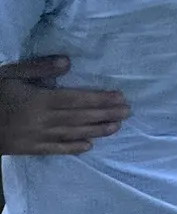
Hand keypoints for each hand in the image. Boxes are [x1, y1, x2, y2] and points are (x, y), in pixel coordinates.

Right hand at [0, 57, 129, 154]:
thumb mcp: (10, 74)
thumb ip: (38, 68)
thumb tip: (67, 63)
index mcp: (39, 101)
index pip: (77, 100)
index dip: (100, 100)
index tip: (120, 98)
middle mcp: (41, 121)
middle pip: (79, 117)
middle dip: (105, 115)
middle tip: (128, 112)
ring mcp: (34, 137)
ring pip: (70, 134)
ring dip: (95, 131)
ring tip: (116, 127)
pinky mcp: (26, 149)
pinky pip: (53, 150)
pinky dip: (72, 148)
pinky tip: (88, 146)